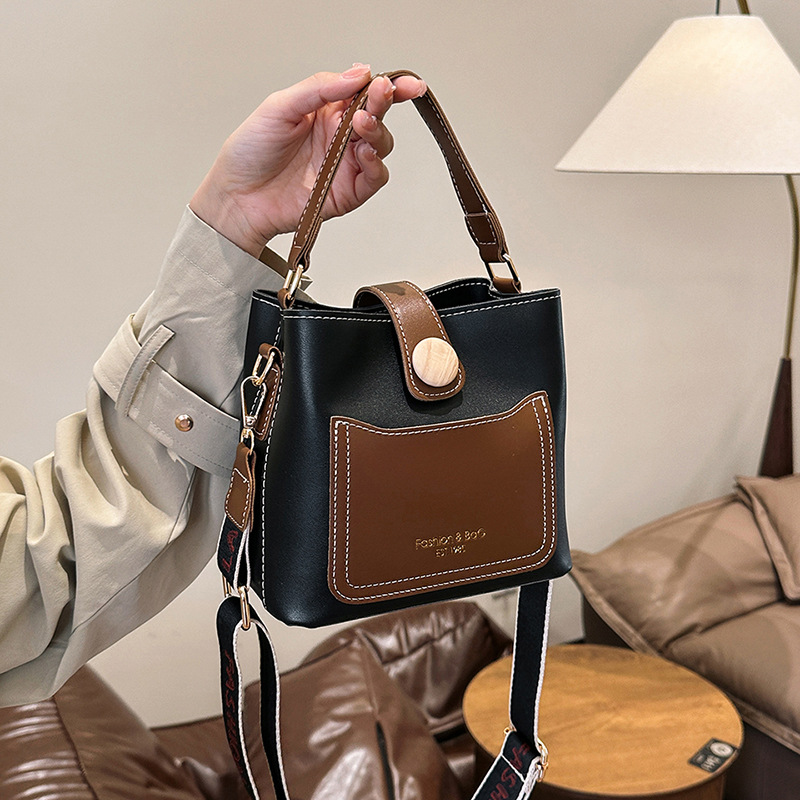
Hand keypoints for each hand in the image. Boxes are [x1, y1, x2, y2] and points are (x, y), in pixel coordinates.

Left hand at [190, 64, 426, 256]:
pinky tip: (364, 153)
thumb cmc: (251, 152)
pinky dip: (376, 164)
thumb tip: (358, 73)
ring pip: (381, 144)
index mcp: (326, 110)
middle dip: (385, 103)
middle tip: (381, 95)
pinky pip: (374, 177)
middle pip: (377, 115)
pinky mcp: (347, 192)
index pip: (365, 92)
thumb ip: (319, 88)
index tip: (404, 83)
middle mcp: (339, 136)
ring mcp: (345, 164)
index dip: (389, 86)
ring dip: (378, 131)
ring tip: (361, 124)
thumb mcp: (279, 106)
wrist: (238, 197)